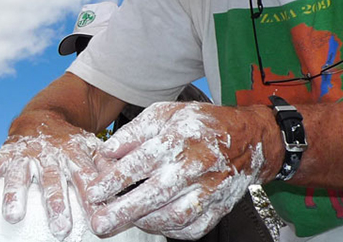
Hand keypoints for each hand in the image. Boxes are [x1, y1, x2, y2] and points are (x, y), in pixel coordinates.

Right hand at [0, 124, 108, 240]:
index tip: (97, 219)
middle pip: (52, 179)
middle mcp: (48, 155)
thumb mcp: (92, 149)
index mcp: (73, 154)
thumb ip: (105, 166)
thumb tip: (126, 184)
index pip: (84, 177)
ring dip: (15, 194)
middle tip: (60, 228)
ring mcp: (25, 154)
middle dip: (55, 203)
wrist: (43, 117)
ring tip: (14, 216)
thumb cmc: (71, 144)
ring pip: (19, 174)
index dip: (90, 197)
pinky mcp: (5, 153)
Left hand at [85, 102, 270, 238]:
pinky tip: (155, 225)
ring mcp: (211, 189)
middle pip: (155, 194)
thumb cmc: (201, 124)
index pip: (141, 162)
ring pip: (176, 215)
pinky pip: (195, 227)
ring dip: (146, 223)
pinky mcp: (221, 207)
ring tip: (124, 222)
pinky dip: (172, 231)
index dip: (113, 180)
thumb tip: (107, 152)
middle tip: (100, 223)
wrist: (250, 138)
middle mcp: (196, 166)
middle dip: (123, 211)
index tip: (93, 192)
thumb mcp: (165, 113)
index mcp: (179, 138)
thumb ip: (134, 132)